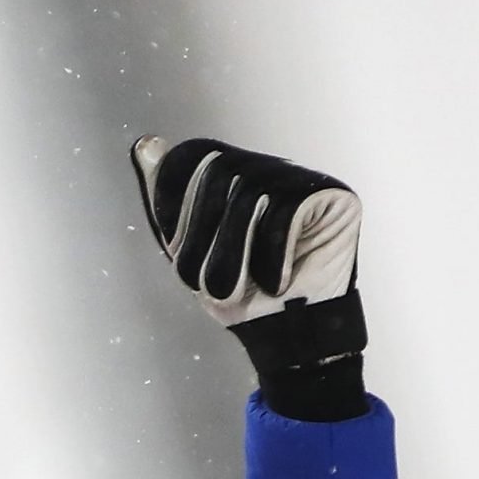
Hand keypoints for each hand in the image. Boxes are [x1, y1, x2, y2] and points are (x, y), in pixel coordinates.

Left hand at [130, 136, 360, 323]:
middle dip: (205, 237)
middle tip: (215, 280)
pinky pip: (288, 213)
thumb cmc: (240, 293)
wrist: (284, 331)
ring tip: (244, 286)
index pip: (190, 157)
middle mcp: (263, 166)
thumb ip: (168, 204)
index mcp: (228, 173)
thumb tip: (145, 147)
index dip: (176, 207)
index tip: (181, 252)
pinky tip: (278, 282)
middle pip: (217, 173)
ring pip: (251, 194)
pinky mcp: (333, 195)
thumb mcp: (189, 253)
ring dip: (235, 254)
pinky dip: (273, 258)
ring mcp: (300, 177)